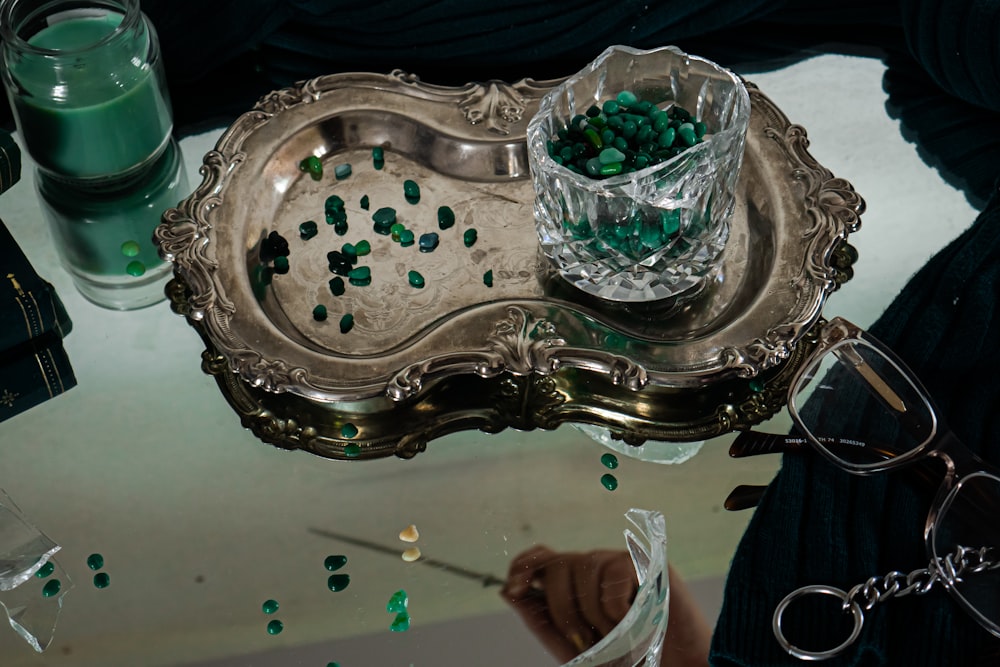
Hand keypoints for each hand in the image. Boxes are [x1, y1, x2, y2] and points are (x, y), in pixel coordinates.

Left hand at [500, 545, 637, 661]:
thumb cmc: (622, 658)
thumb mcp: (573, 647)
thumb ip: (541, 620)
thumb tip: (506, 592)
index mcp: (572, 584)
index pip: (540, 558)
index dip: (522, 566)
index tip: (514, 589)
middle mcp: (591, 567)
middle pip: (556, 565)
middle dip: (563, 611)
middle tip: (585, 642)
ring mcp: (616, 562)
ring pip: (585, 570)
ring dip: (596, 616)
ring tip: (615, 637)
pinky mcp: (645, 563)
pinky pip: (613, 577)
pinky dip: (618, 609)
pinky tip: (635, 619)